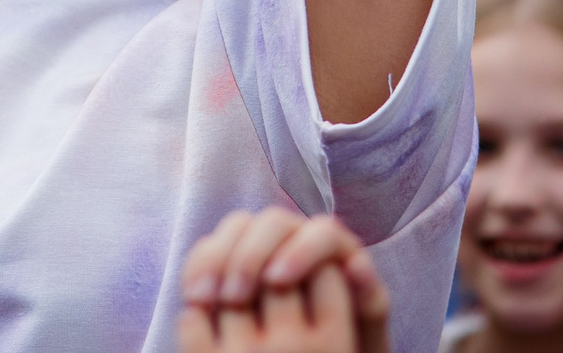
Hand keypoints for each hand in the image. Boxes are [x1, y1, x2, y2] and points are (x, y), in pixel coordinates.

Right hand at [179, 210, 389, 352]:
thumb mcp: (362, 338)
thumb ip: (368, 304)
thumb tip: (359, 266)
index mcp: (338, 252)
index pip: (321, 233)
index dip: (298, 251)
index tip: (279, 282)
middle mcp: (301, 238)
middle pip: (272, 223)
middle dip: (250, 256)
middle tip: (236, 297)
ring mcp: (264, 246)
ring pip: (236, 229)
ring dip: (216, 259)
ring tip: (204, 298)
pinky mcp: (232, 260)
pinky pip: (210, 248)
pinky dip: (198, 267)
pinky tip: (193, 296)